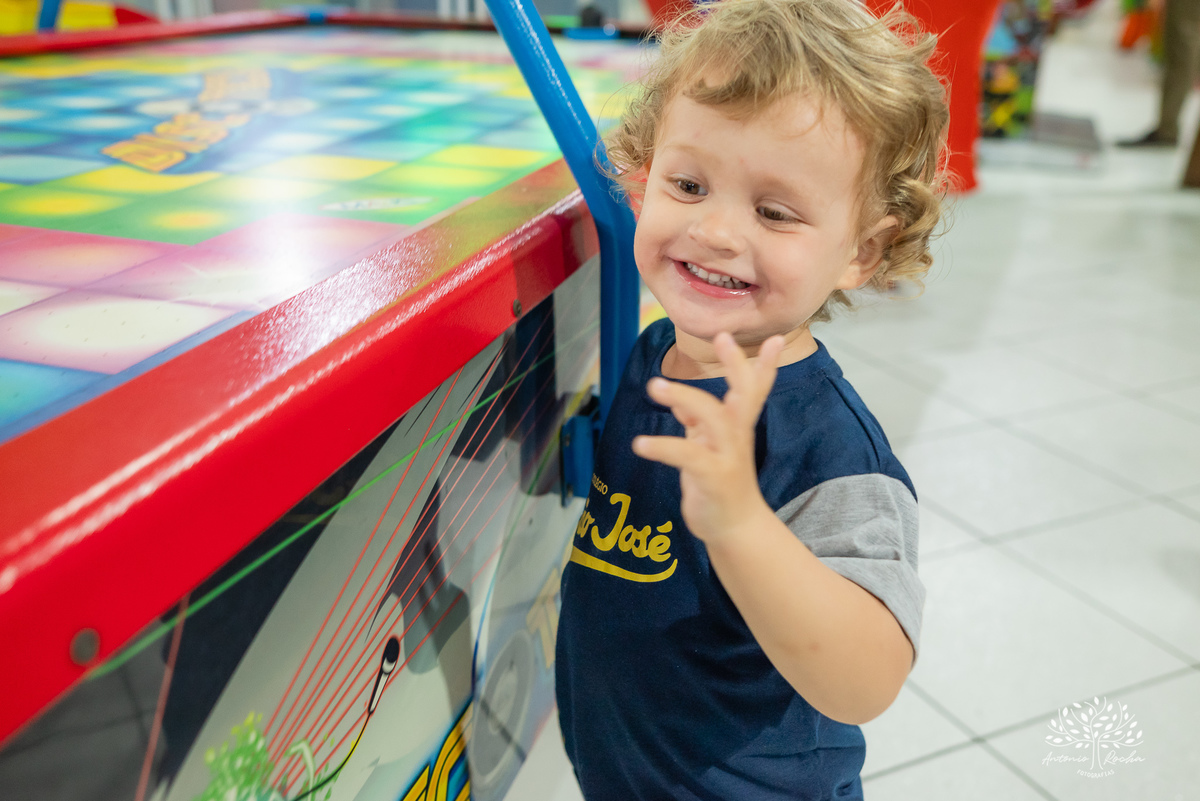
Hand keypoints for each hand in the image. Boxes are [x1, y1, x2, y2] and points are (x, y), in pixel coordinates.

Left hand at [632, 332, 784, 544]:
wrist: (733, 528)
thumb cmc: (720, 484)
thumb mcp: (708, 448)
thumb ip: (697, 423)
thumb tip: (677, 401)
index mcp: (737, 427)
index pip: (753, 390)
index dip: (763, 365)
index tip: (773, 339)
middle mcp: (737, 437)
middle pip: (743, 394)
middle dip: (735, 365)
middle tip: (724, 337)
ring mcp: (727, 456)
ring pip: (712, 417)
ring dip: (684, 397)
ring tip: (654, 385)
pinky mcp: (711, 477)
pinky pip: (687, 456)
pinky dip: (663, 447)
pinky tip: (640, 443)